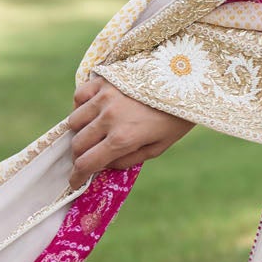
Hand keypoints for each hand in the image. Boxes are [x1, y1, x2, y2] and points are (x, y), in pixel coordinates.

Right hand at [65, 74, 192, 190]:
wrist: (187, 80)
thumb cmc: (175, 117)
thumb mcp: (158, 147)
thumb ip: (128, 160)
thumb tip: (103, 166)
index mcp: (123, 138)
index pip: (86, 163)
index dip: (77, 177)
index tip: (75, 182)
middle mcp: (109, 117)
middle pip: (77, 144)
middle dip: (79, 156)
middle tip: (87, 157)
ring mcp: (105, 96)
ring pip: (74, 121)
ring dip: (80, 131)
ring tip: (93, 132)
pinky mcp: (105, 79)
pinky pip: (79, 95)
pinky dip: (81, 106)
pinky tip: (93, 110)